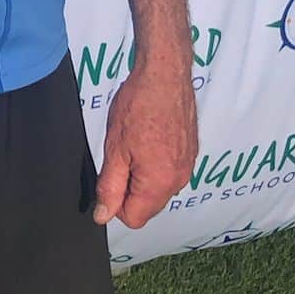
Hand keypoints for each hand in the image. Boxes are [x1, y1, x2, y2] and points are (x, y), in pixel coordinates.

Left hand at [93, 48, 198, 229]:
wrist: (165, 75)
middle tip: (120, 157)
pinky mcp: (191, 153)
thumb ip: (110, 187)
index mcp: (159, 183)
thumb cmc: (137, 107)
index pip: (134, 218)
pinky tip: (148, 138)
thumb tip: (103, 216)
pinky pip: (170, 172)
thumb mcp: (114, 149)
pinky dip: (157, 164)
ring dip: (143, 176)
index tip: (110, 178)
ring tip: (135, 145)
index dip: (115, 203)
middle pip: (149, 206)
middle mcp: (179, 180)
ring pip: (159, 189)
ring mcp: (188, 166)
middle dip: (130, 190)